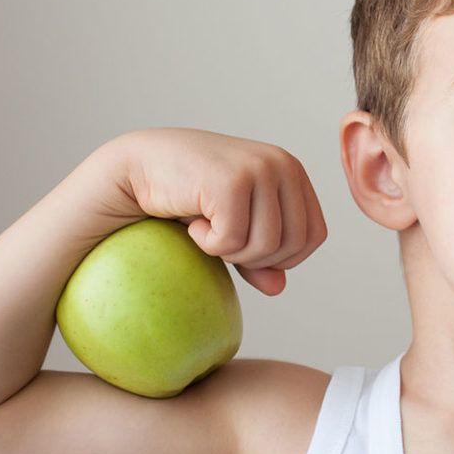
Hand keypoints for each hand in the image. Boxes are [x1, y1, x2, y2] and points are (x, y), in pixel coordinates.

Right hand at [94, 128, 326, 295]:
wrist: (138, 167)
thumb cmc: (189, 195)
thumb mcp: (234, 225)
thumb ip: (260, 256)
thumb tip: (279, 288)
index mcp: (292, 171)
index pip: (315, 235)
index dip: (284, 257)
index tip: (248, 249)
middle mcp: (282, 164)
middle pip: (294, 245)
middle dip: (257, 258)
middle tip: (222, 240)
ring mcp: (259, 169)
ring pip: (267, 246)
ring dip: (232, 252)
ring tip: (207, 230)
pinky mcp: (231, 181)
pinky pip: (233, 241)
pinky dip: (209, 245)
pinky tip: (193, 224)